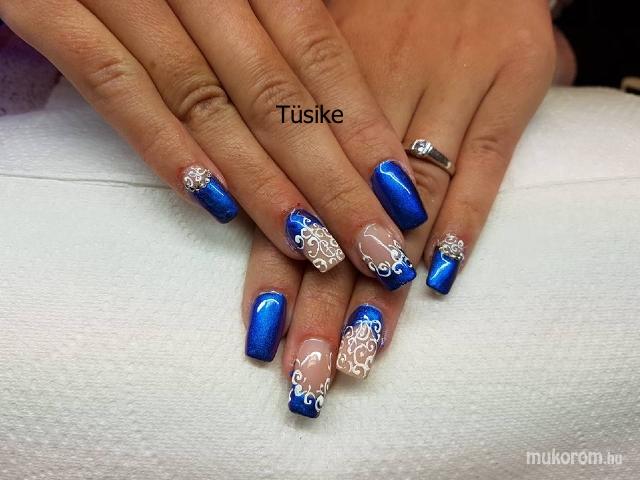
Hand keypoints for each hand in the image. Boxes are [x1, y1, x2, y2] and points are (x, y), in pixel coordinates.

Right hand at [0, 0, 427, 286]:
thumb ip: (271, 25)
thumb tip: (325, 105)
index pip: (319, 53)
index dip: (361, 129)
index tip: (401, 196)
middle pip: (278, 95)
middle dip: (334, 181)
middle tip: (379, 249)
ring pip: (210, 101)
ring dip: (265, 183)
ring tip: (315, 249)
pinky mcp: (49, 8)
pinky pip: (115, 87)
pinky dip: (165, 146)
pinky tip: (215, 205)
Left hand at [241, 0, 555, 416]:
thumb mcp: (319, 38)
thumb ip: (293, 122)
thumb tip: (240, 192)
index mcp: (315, 85)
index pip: (289, 194)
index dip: (274, 271)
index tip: (263, 338)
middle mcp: (374, 91)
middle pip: (340, 215)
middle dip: (320, 304)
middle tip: (307, 374)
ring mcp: (445, 84)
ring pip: (406, 202)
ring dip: (381, 284)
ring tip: (358, 352)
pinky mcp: (510, 79)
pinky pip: (487, 161)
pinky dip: (463, 220)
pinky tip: (436, 283)